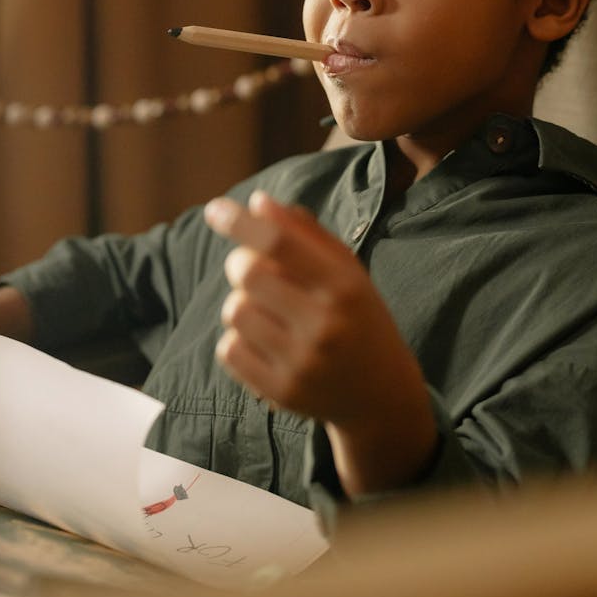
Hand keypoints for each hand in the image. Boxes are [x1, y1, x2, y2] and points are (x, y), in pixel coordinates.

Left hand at [204, 190, 437, 495]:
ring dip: (240, 302)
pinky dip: (237, 338)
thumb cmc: (358, 316)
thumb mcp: (346, 270)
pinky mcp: (282, 393)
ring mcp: (302, 363)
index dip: (241, 222)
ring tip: (265, 309)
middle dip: (240, 263)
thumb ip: (305, 233)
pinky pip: (229, 350)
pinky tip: (264, 340)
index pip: (279, 243)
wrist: (382, 393)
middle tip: (251, 267)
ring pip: (235, 312)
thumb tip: (257, 202)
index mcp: (343, 286)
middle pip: (249, 274)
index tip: (214, 209)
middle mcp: (325, 325)